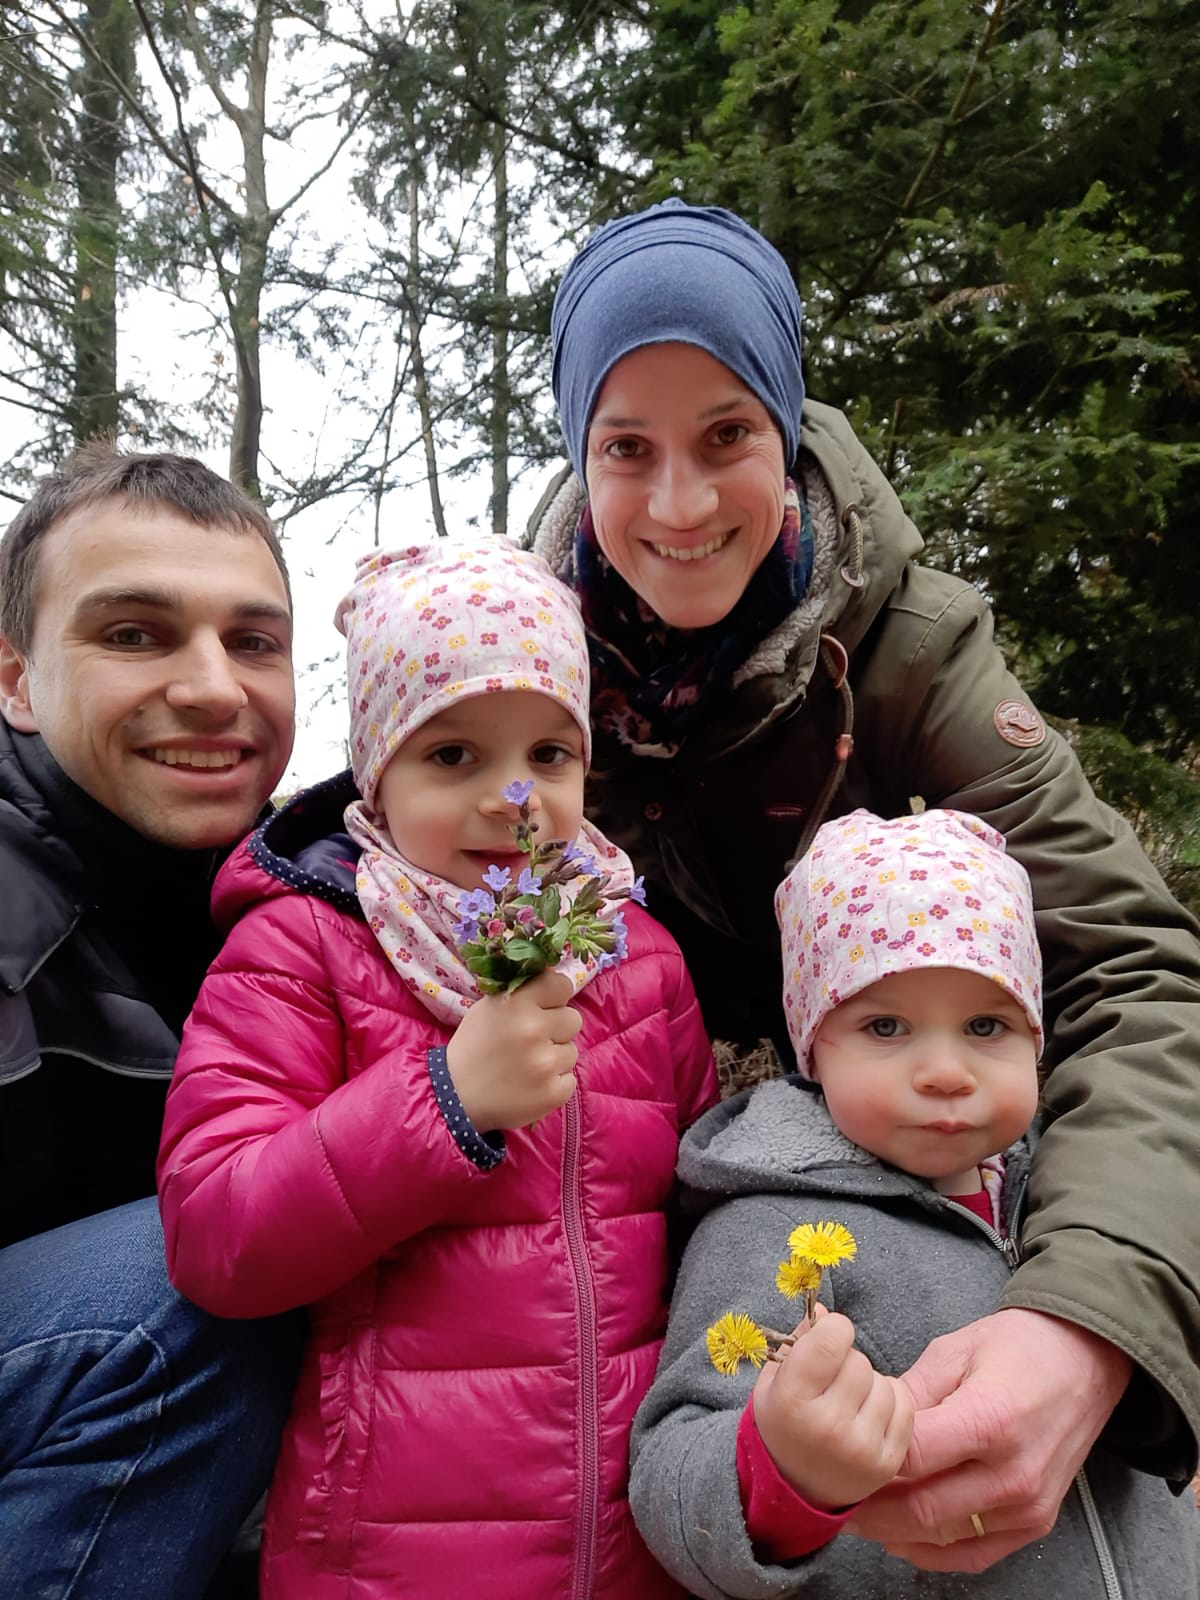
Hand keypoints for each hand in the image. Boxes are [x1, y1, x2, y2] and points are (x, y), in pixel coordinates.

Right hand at [446, 969, 581, 1131]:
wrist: (456, 1097)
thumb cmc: (474, 1047)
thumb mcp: (490, 1007)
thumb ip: (522, 992)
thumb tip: (553, 975)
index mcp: (517, 1003)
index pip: (562, 985)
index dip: (555, 996)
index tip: (545, 1007)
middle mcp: (534, 1029)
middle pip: (573, 1019)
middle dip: (556, 1029)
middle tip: (533, 1041)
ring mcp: (546, 1063)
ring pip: (571, 1051)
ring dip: (554, 1058)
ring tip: (527, 1066)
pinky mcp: (553, 1092)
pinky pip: (569, 1080)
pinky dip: (554, 1083)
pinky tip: (531, 1085)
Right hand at [752, 1305, 914, 1509]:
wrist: (796, 1488)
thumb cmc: (783, 1423)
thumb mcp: (773, 1380)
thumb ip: (798, 1340)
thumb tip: (825, 1309)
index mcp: (793, 1401)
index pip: (833, 1338)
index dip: (833, 1331)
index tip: (827, 1341)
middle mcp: (829, 1427)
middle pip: (859, 1361)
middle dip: (848, 1361)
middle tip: (834, 1380)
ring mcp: (861, 1449)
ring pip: (884, 1383)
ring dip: (870, 1384)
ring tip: (851, 1400)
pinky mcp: (887, 1463)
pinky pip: (906, 1407)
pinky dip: (892, 1401)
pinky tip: (871, 1412)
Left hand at [846, 1308, 1131, 1571]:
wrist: (1085, 1360)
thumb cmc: (1019, 1346)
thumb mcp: (955, 1350)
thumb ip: (911, 1392)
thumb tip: (865, 1419)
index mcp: (990, 1420)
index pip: (912, 1457)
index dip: (867, 1460)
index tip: (833, 1456)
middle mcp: (1013, 1473)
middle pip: (921, 1508)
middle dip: (869, 1507)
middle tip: (830, 1496)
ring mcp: (1028, 1506)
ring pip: (942, 1537)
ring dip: (894, 1531)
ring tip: (857, 1513)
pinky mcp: (1036, 1523)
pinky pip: (975, 1554)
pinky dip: (933, 1553)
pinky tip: (900, 1538)